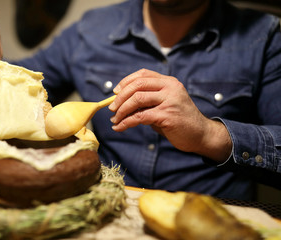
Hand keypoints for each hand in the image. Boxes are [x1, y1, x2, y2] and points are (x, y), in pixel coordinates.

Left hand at [109, 69, 231, 162]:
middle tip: (112, 108)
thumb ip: (147, 101)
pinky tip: (119, 127)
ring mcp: (170, 101)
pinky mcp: (167, 116)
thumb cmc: (179, 120)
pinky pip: (140, 117)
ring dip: (121, 110)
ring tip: (115, 119)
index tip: (115, 92)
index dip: (126, 81)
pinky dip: (126, 122)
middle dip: (120, 97)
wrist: (201, 135)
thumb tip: (121, 103)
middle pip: (138, 85)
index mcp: (169, 82)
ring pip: (137, 100)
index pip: (143, 74)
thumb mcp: (164, 105)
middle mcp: (170, 88)